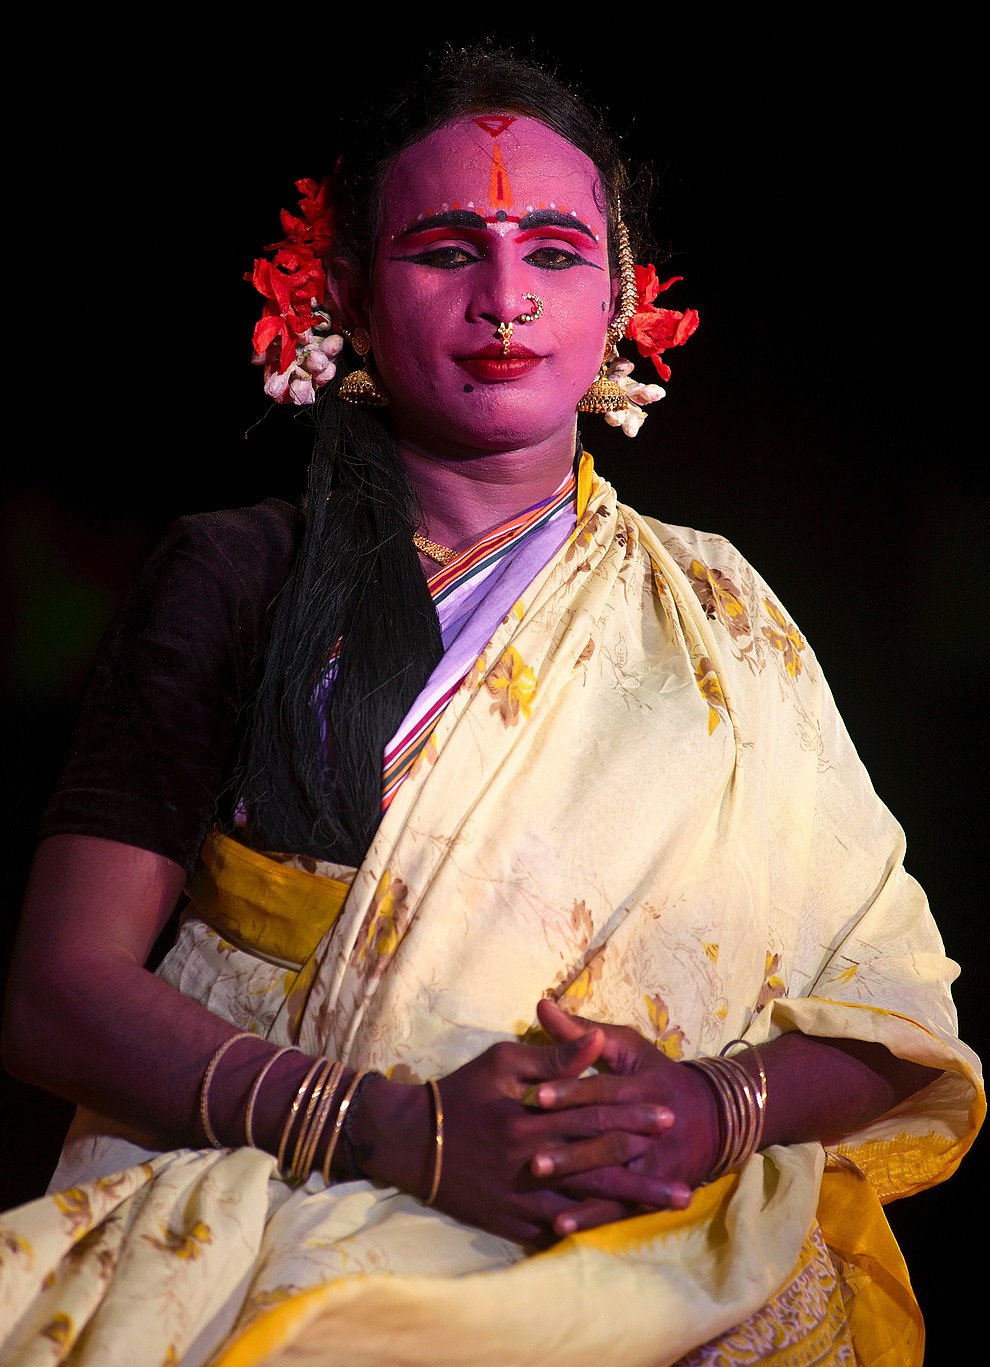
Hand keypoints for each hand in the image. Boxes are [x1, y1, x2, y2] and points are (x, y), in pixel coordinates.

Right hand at [436, 1027, 665, 1244]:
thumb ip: (554, 1056)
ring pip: (587, 1202)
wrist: (412, 1142)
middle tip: (684, 1173)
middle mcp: (533, 1160)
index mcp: (534, 1117)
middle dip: (645, 1169)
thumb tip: (594, 1041)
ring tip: (666, 1205)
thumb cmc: (460, 1094)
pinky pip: (557, 1228)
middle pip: (600, 1164)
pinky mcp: (512, 1220)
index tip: (668, 1115)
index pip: (594, 1115)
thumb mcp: (503, 1063)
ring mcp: (523, 1196)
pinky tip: (618, 1230)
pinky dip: (589, 1228)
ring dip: (630, 1204)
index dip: (633, 1116)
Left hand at [524, 999, 722, 1232]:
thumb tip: (541, 1004)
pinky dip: (592, 1218)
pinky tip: (560, 1227)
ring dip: (578, 1182)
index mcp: (640, 1085)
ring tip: (541, 1188)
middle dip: (569, 1147)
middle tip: (530, 1156)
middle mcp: (649, 1124)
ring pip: (614, 1174)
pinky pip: (623, 1207)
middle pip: (607, 1136)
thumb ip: (582, 1032)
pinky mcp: (654, 1188)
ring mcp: (655, 1160)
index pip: (603, 1089)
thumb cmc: (656, 1074)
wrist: (714, 1117)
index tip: (535, 1096)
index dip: (571, 1091)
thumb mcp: (626, 1047)